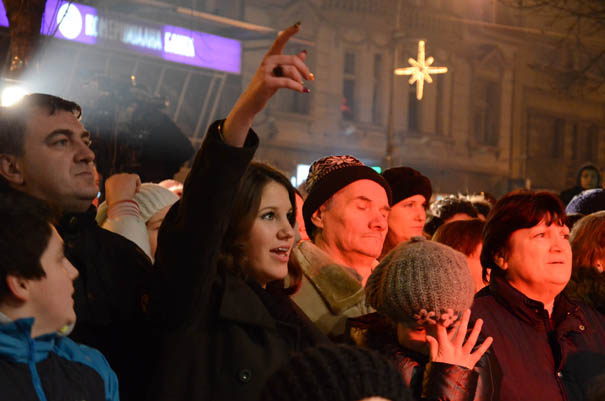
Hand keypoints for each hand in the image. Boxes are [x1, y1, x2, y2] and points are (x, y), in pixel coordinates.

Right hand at [105, 173, 140, 204]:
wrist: (118, 202)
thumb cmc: (114, 203)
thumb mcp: (110, 200)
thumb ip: (112, 197)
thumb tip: (112, 200)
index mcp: (109, 181)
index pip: (118, 182)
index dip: (122, 189)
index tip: (124, 196)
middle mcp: (115, 176)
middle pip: (124, 180)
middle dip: (127, 187)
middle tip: (128, 195)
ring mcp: (123, 176)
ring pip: (130, 179)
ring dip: (132, 186)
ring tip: (131, 194)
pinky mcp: (130, 176)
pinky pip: (136, 177)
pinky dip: (138, 184)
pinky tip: (136, 191)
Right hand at [223, 22, 311, 145]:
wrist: (252, 101)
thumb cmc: (267, 86)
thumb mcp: (279, 74)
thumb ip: (291, 64)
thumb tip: (304, 52)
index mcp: (271, 57)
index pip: (280, 40)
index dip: (289, 32)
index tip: (299, 25)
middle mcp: (267, 61)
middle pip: (292, 60)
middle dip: (304, 69)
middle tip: (310, 77)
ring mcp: (266, 71)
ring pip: (290, 71)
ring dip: (299, 80)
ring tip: (302, 86)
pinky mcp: (267, 83)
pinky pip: (287, 82)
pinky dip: (296, 86)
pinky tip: (302, 90)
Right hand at [425, 309, 492, 369]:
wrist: (448, 386)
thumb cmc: (439, 370)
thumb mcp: (433, 359)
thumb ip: (432, 347)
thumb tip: (427, 336)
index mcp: (444, 348)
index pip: (442, 332)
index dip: (443, 322)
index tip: (445, 312)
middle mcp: (455, 350)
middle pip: (460, 333)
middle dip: (464, 321)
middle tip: (467, 310)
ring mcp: (464, 356)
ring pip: (471, 341)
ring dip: (476, 330)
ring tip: (480, 320)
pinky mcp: (471, 362)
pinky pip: (479, 353)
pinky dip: (485, 346)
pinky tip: (490, 338)